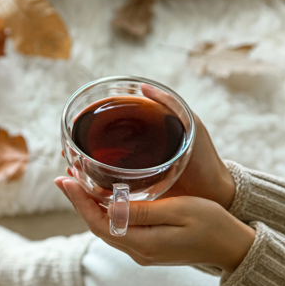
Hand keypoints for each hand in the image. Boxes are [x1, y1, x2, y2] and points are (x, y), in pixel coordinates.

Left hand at [55, 177, 254, 273]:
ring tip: (77, 183)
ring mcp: (143, 253)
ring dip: (90, 207)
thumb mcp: (180, 210)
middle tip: (63, 177)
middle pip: (97, 227)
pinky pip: (119, 230)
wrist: (234, 248)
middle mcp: (138, 252)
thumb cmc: (213, 224)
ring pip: (107, 229)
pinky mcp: (150, 248)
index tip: (63, 180)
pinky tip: (103, 197)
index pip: (98, 222)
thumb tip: (109, 206)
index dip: (78, 201)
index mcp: (143, 243)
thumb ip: (143, 210)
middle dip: (79, 202)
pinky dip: (106, 212)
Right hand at [61, 85, 236, 207]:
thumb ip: (170, 106)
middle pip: (102, 151)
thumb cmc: (206, 161)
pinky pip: (112, 193)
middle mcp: (138, 157)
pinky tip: (85, 190)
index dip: (91, 126)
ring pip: (102, 173)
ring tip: (71, 168)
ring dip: (84, 171)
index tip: (75, 126)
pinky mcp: (139, 198)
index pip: (111, 128)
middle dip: (81, 150)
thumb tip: (143, 88)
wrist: (217, 195)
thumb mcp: (191, 127)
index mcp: (147, 136)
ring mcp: (137, 178)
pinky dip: (96, 191)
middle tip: (67, 152)